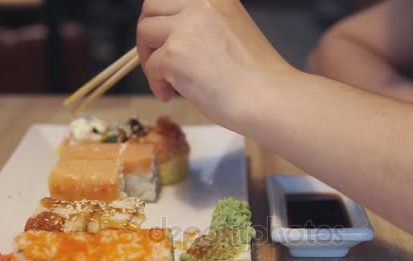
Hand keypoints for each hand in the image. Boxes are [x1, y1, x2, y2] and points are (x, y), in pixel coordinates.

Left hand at [137, 0, 293, 131]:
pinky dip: (156, 84)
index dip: (162, 16)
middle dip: (149, 33)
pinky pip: (151, 67)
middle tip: (157, 57)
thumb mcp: (230, 30)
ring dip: (149, 56)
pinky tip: (170, 95)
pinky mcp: (174, 55)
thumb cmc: (256, 76)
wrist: (268, 99)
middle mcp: (199, 3)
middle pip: (150, 7)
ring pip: (144, 32)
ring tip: (164, 79)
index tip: (163, 36)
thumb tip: (172, 33)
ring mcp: (185, 28)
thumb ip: (202, 24)